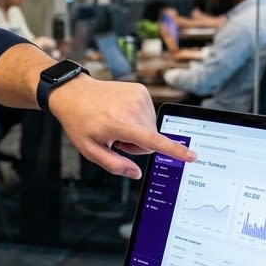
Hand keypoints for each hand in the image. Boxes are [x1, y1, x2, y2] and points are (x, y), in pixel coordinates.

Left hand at [47, 75, 195, 177]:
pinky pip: (148, 114)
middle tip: (115, 137)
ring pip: (151, 128)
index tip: (191, 156)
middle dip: (137, 144)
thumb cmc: (80, 121)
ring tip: (116, 123)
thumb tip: (136, 174)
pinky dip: (137, 118)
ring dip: (137, 130)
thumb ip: (114, 164)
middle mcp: (132, 108)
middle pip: (151, 139)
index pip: (152, 141)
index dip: (173, 151)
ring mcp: (138, 96)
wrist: (74, 92)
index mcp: (120, 124)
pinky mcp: (141, 90)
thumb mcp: (89, 149)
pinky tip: (120, 113)